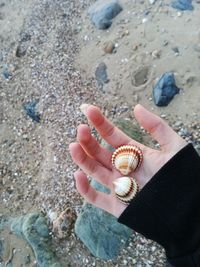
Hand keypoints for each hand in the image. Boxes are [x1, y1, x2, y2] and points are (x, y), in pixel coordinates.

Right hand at [69, 104, 186, 217]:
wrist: (188, 209)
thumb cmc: (182, 176)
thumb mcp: (173, 146)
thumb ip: (156, 127)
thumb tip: (136, 107)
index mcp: (133, 153)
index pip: (112, 135)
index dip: (100, 122)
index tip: (87, 109)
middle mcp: (122, 168)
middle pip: (100, 152)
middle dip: (88, 140)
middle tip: (81, 129)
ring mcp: (118, 186)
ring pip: (94, 171)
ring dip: (82, 159)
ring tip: (73, 145)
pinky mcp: (116, 206)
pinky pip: (95, 198)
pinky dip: (84, 189)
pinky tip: (78, 174)